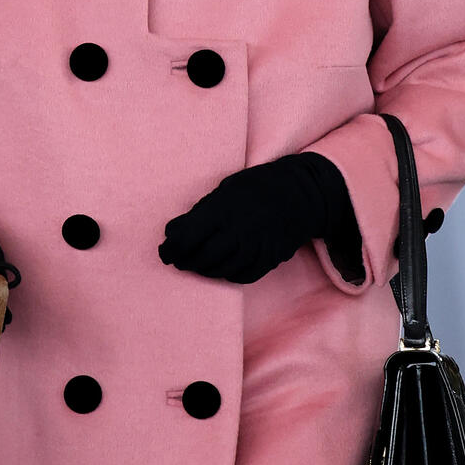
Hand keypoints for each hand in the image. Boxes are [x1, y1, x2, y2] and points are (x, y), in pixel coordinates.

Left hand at [160, 154, 349, 284]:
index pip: (185, 239)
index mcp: (221, 211)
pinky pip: (242, 276)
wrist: (299, 194)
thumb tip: (171, 232)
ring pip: (220, 270)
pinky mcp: (268, 259)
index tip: (165, 252)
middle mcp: (237, 232)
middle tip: (179, 260)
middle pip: (201, 258)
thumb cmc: (255, 188)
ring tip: (199, 264)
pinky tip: (223, 267)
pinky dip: (229, 274)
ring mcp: (254, 248)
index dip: (170, 250)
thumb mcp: (223, 191)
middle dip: (186, 262)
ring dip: (205, 270)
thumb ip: (198, 213)